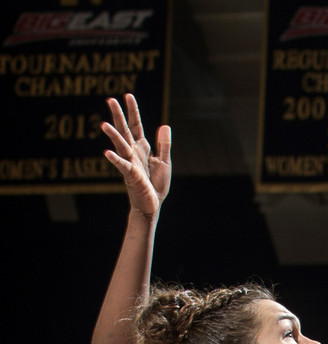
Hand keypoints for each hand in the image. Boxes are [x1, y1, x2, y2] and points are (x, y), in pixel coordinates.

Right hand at [101, 93, 170, 217]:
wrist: (152, 204)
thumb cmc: (156, 184)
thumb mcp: (164, 162)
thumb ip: (164, 144)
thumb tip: (165, 125)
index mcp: (142, 148)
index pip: (136, 125)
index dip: (133, 111)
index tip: (127, 95)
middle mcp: (133, 152)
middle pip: (125, 130)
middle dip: (119, 116)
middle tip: (110, 99)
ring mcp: (131, 163)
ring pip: (120, 146)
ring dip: (113, 136)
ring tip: (103, 124)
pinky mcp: (131, 175)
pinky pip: (122, 166)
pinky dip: (116, 160)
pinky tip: (107, 153)